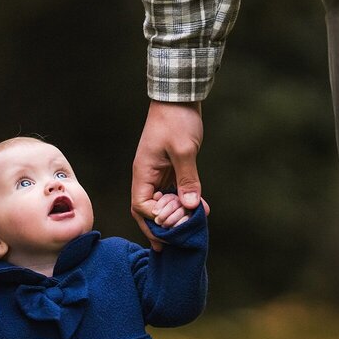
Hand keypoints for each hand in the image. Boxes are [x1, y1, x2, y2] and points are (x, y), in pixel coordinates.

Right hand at [131, 101, 203, 249]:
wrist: (179, 97)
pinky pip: (174, 192)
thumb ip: (187, 179)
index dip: (156, 220)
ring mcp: (159, 173)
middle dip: (162, 226)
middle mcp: (148, 176)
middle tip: (177, 242)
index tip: (173, 227)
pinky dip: (184, 202)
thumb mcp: (184, 150)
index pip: (141, 206)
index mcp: (143, 172)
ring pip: (163, 202)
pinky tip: (197, 210)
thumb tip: (190, 206)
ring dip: (176, 215)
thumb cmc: (176, 120)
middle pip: (149, 210)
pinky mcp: (170, 169)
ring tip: (192, 228)